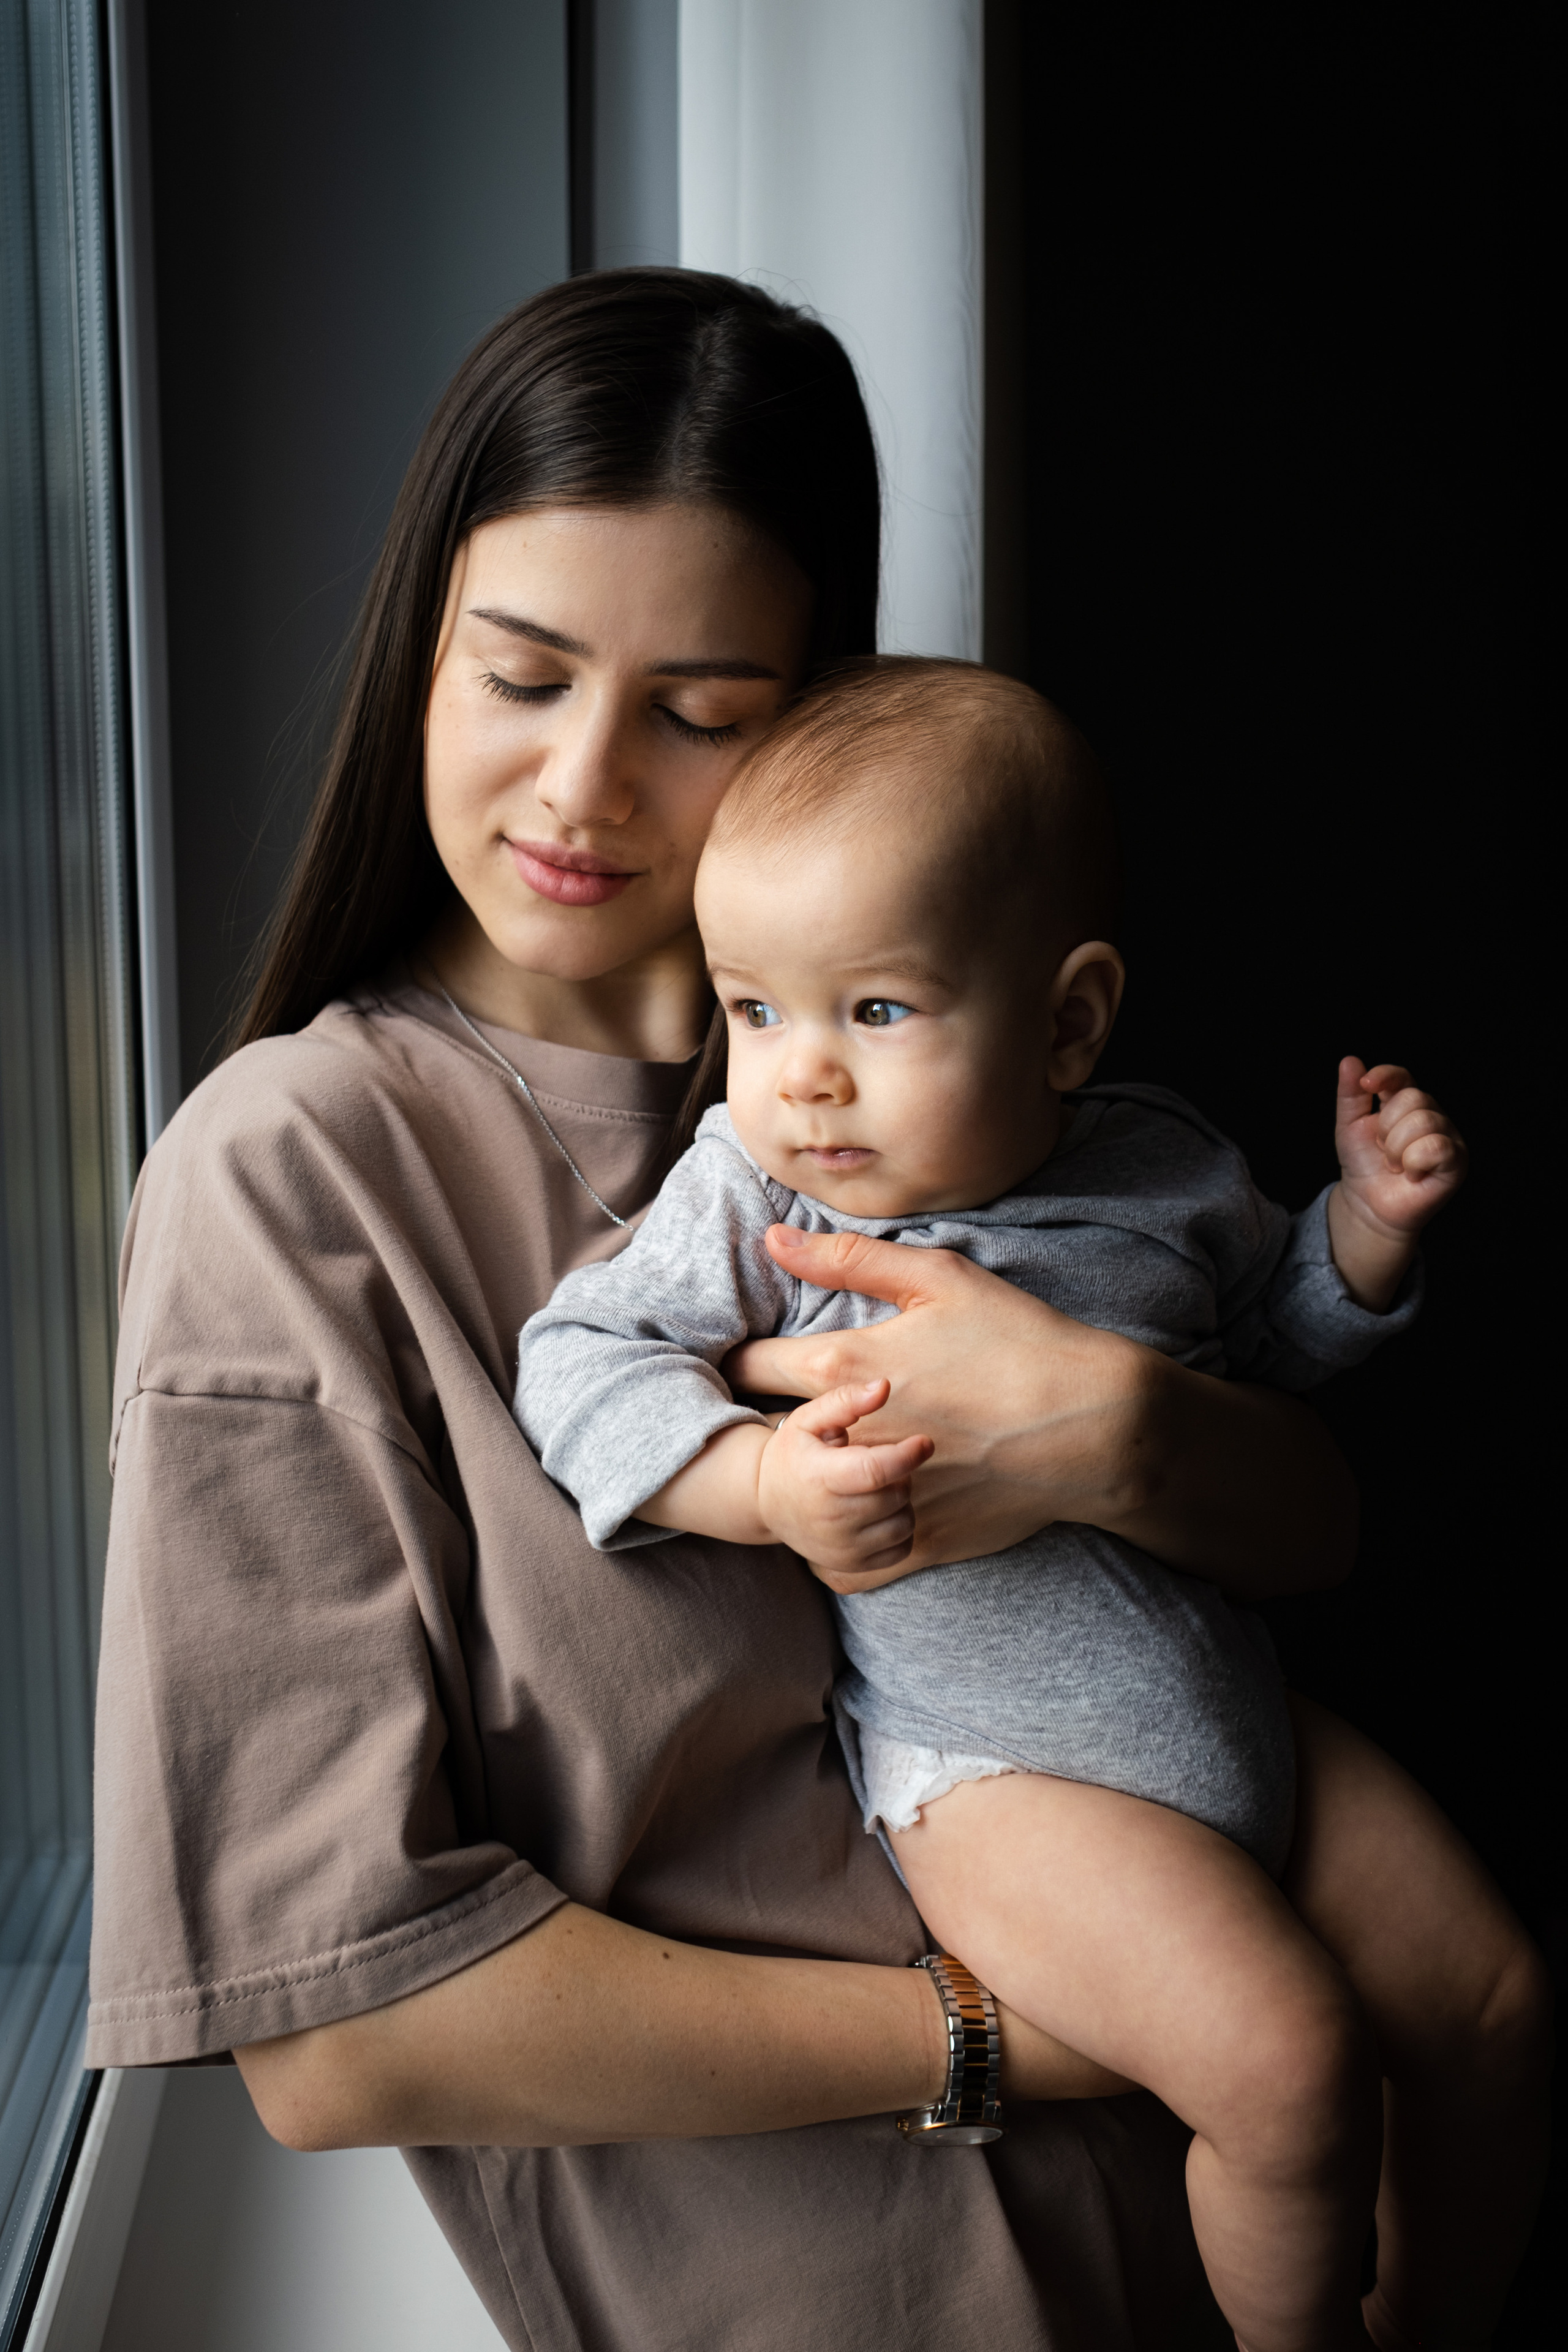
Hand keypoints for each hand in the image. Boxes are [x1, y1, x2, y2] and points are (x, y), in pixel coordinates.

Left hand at [725, 1223, 1359, 1600]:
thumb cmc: (1019, 1340)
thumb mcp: (939, 1279)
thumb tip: (771, 1240)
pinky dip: (831, 1545)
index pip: (749, 1364)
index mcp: (846, 1364)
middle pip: (762, 1437)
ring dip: (793, 1489)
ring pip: (796, 1507)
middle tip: (755, 1418)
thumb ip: (847, 1259)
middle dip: (756, 1426)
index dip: (734, 1360)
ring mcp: (881, 1496)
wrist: (1094, 1425)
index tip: (733, 1361)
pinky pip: (842, 1564)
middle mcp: (851, 1436)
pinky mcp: (915, 1542)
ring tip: (802, 1471)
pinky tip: (842, 1517)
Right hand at [756, 1380, 932, 1576]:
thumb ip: (846, 1401)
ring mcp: (841, 1547)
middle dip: (899, 1474)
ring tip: (875, 1487)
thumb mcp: (809, 1419)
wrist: (765, 1502)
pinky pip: (901, 1548)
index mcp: (819, 1477)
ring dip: (901, 1501)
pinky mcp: (852, 1565)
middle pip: (895, 1495)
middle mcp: (830, 1518)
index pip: (874, 1471)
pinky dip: (900, 1529)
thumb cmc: (793, 1454)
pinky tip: (878, 1512)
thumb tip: (884, 1387)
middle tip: (877, 1462)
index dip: (907, 1456)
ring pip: (903, 1522)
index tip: (924, 1442)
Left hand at [1328, 1058, 1466, 1313]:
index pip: (1402, 1076)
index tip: (1367, 1085)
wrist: (1368, 1204)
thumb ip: (1350, 1094)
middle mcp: (1431, 1114)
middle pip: (1413, 1098)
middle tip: (1384, 1151)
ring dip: (1397, 1149)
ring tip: (1395, 1164)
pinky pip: (1436, 1147)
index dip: (1386, 1076)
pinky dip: (1414, 1162)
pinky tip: (1411, 1174)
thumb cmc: (1363, 1164)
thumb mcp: (1349, 1126)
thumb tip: (1350, 1060)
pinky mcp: (1456, 1160)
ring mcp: (1447, 1136)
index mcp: (1406, 1102)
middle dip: (1386, 1128)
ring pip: (1423, 1121)